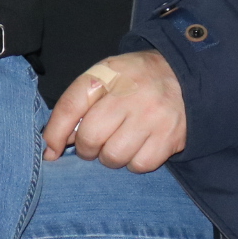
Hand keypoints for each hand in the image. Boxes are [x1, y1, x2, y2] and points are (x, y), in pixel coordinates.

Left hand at [42, 50, 185, 172]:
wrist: (185, 74)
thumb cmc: (135, 80)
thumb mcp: (106, 77)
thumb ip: (78, 106)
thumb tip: (54, 148)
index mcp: (109, 74)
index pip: (70, 106)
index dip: (55, 133)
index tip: (52, 150)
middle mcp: (130, 92)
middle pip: (90, 138)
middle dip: (87, 148)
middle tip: (97, 142)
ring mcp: (152, 115)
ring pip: (113, 156)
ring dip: (111, 157)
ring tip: (120, 143)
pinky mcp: (170, 136)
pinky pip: (139, 165)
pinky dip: (135, 162)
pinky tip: (140, 146)